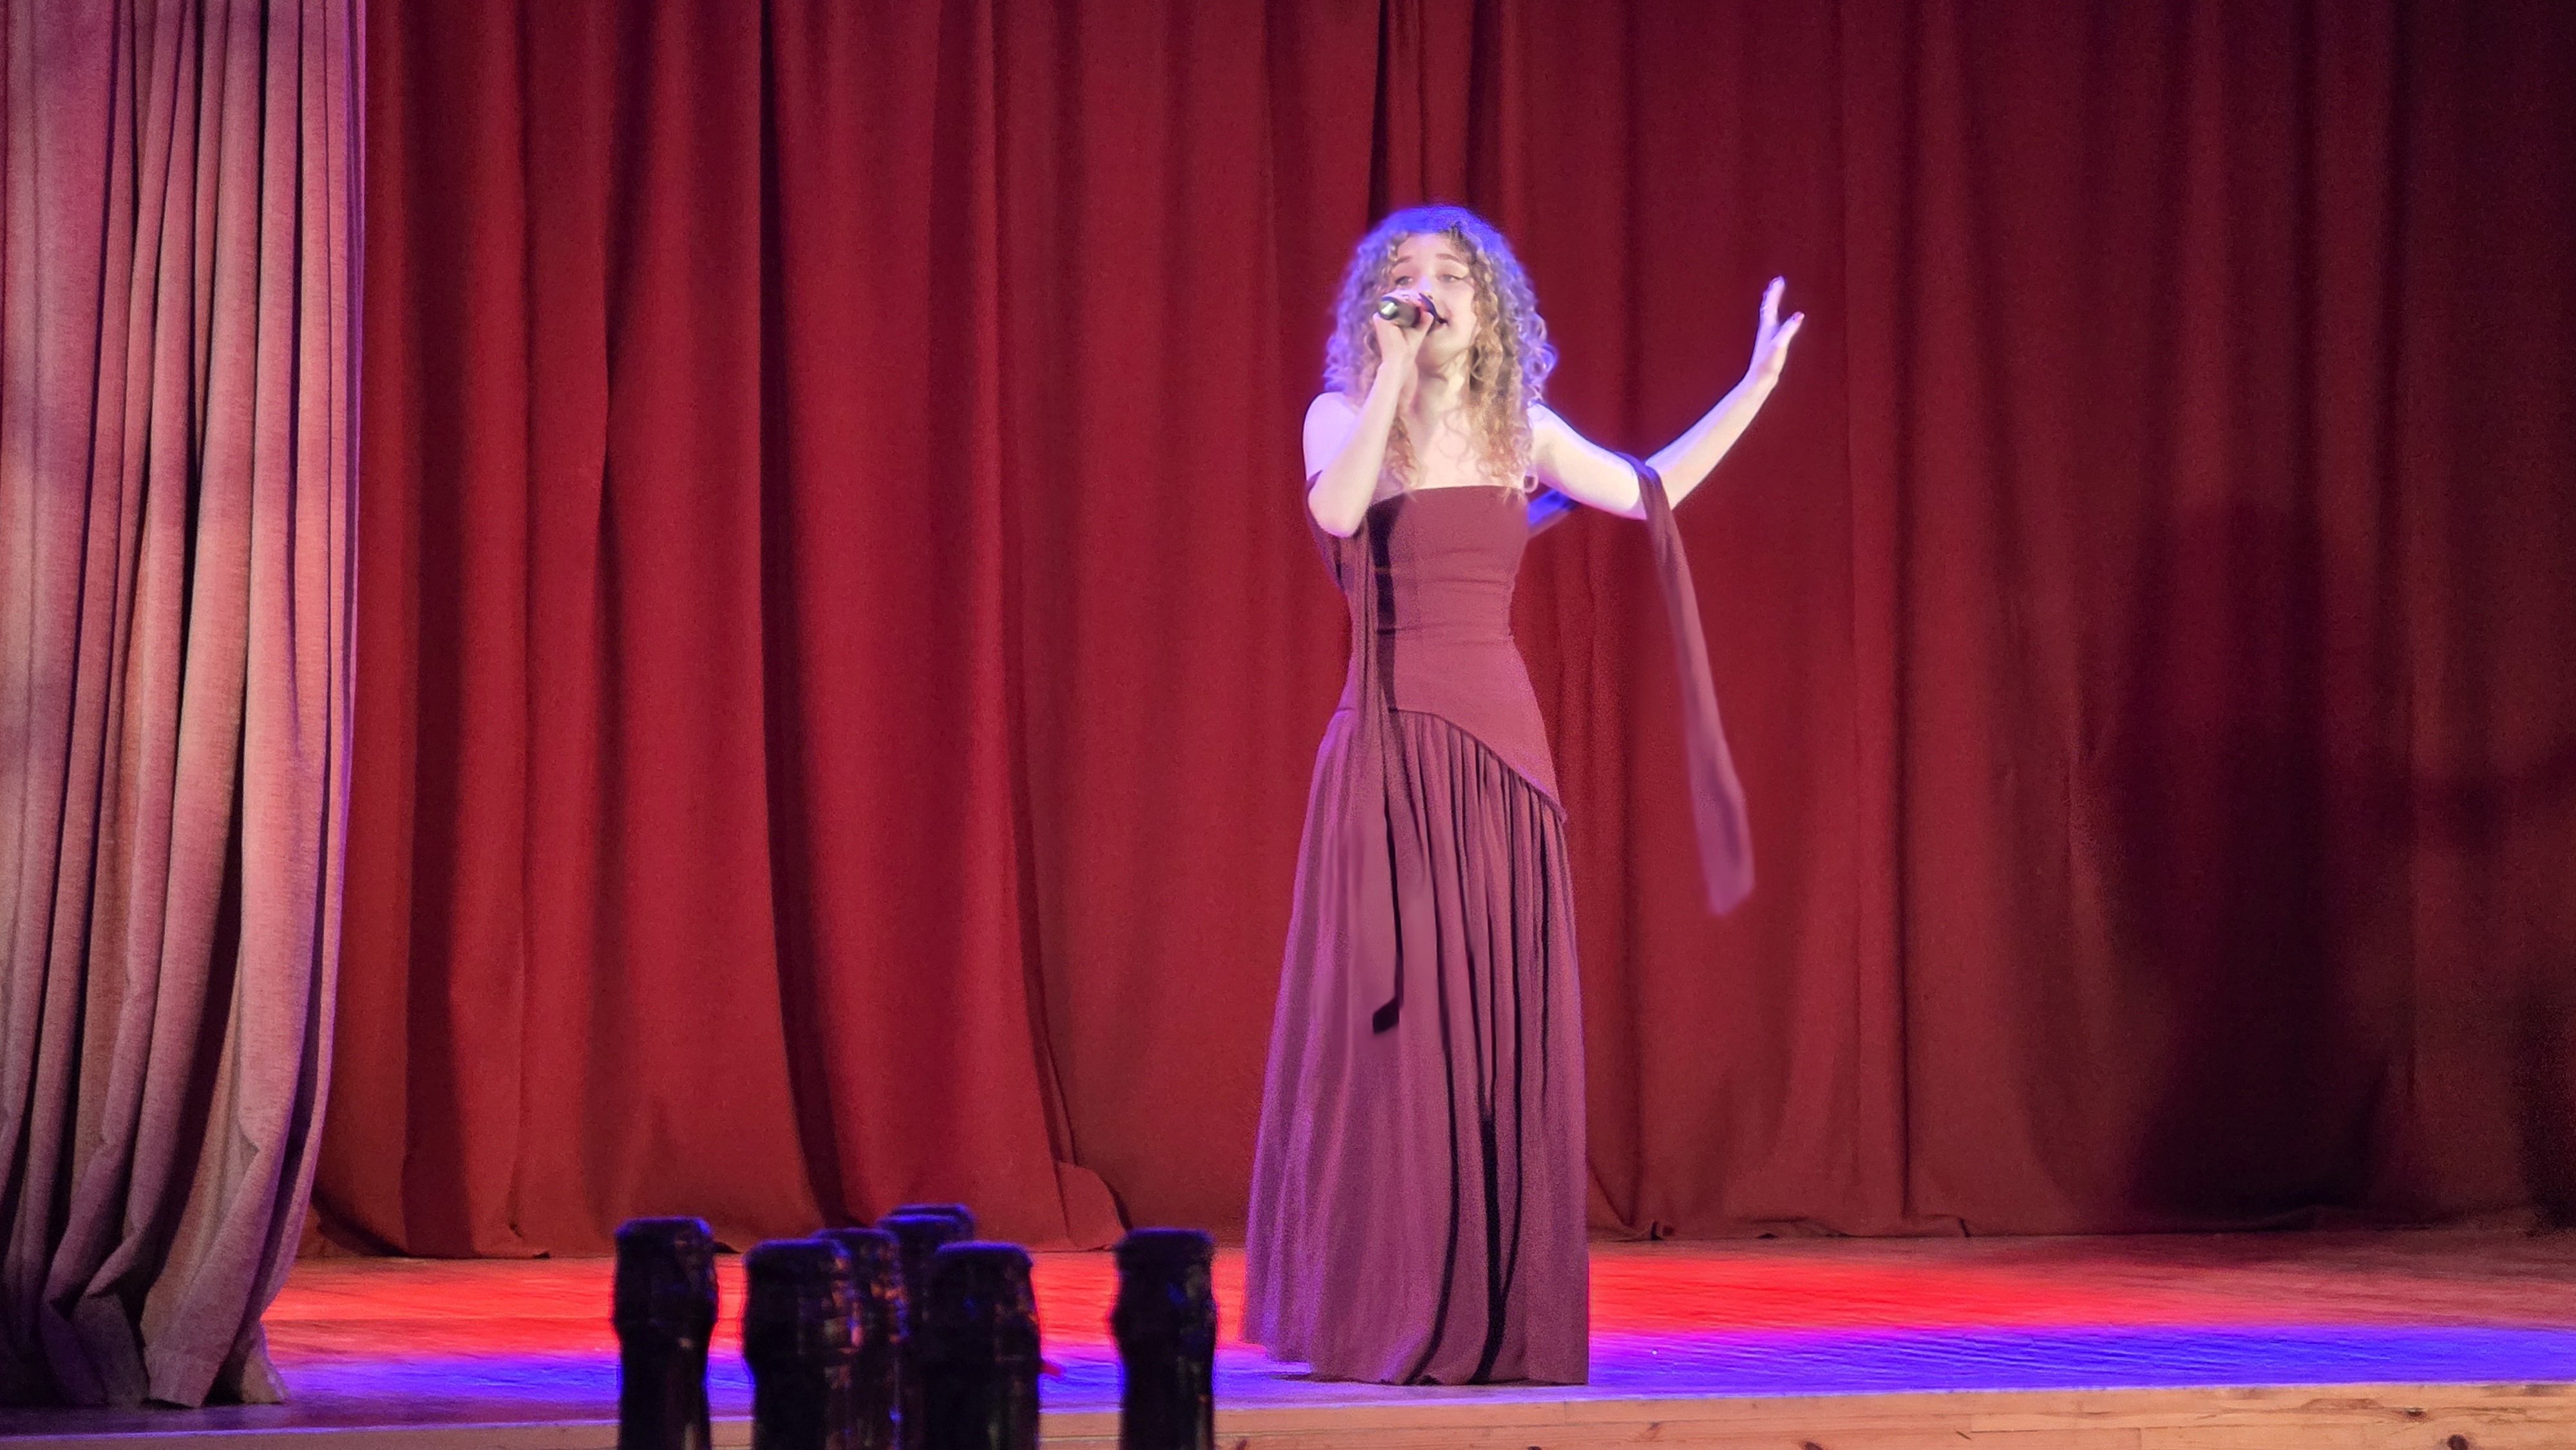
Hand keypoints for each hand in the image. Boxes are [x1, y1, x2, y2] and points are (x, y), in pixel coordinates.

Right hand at [1370, 287, 1433, 390]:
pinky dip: (1405, 301)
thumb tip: (1429, 311)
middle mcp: (1383, 316)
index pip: (1400, 303)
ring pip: (1396, 298)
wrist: (1401, 359)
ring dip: (1410, 297)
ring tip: (1422, 300)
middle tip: (1425, 299)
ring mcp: (1380, 316)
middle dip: (1413, 296)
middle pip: (1398, 298)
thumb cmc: (1408, 348)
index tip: (1425, 301)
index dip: (1413, 299)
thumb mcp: (1419, 331)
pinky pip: (1393, 304)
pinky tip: (1416, 302)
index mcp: (1390, 319)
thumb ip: (1423, 320)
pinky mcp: (1380, 318)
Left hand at [1744, 277, 1802, 392]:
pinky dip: (1775, 317)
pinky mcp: (1770, 344)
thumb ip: (1789, 330)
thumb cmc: (1768, 363)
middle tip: (1777, 282)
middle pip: (1768, 307)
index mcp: (1768, 327)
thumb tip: (1798, 315)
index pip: (1771, 305)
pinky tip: (1778, 321)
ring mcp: (1767, 336)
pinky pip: (1773, 324)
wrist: (1759, 379)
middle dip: (1773, 294)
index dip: (1775, 292)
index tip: (1779, 279)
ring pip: (1769, 315)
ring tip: (1774, 295)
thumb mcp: (1780, 345)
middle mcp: (1765, 329)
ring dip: (1772, 303)